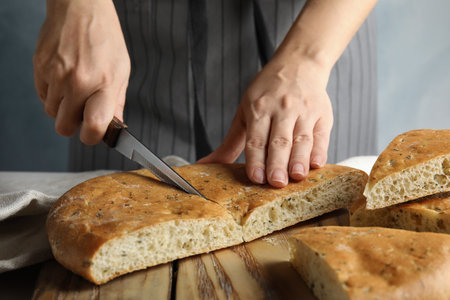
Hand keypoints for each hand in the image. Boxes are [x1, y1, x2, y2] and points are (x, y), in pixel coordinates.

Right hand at [33, 0, 129, 144]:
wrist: (81, 8)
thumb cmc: (105, 38)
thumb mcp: (122, 70)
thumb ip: (117, 102)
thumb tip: (114, 126)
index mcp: (104, 83)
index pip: (95, 126)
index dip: (92, 137)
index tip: (93, 134)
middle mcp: (78, 81)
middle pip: (65, 127)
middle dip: (74, 125)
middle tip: (82, 113)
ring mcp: (56, 75)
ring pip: (52, 113)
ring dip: (62, 108)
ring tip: (74, 89)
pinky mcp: (40, 67)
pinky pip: (42, 96)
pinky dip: (51, 94)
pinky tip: (63, 79)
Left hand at [198, 55, 332, 187]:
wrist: (299, 64)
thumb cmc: (267, 92)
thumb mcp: (244, 113)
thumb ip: (229, 144)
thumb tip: (204, 165)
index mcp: (258, 109)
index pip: (256, 139)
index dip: (255, 159)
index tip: (256, 178)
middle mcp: (281, 109)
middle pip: (279, 141)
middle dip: (277, 163)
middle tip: (276, 182)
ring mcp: (304, 111)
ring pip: (301, 139)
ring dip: (299, 159)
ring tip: (297, 176)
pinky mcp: (323, 114)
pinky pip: (321, 135)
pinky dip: (320, 150)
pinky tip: (317, 163)